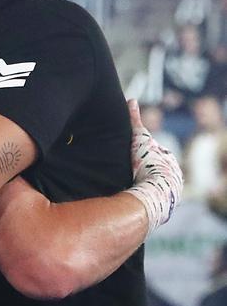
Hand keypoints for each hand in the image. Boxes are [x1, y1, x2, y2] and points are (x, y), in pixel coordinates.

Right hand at [126, 99, 183, 233]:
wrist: (155, 191)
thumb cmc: (148, 163)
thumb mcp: (140, 138)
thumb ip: (135, 120)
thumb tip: (131, 100)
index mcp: (169, 161)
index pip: (157, 154)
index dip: (145, 153)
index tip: (134, 155)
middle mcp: (174, 176)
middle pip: (159, 170)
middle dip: (149, 169)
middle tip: (133, 171)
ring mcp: (171, 191)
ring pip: (158, 186)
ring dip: (148, 185)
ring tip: (133, 187)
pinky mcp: (164, 205)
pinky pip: (155, 198)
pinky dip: (147, 197)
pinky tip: (137, 199)